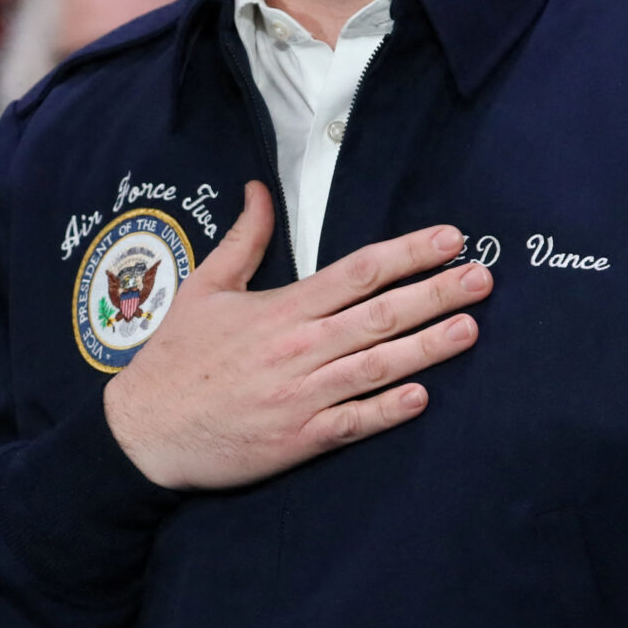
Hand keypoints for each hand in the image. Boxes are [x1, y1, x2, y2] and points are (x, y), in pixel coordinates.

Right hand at [102, 183, 489, 490]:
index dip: (408, 253)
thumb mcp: (204, 288)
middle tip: (484, 277)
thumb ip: (244, 239)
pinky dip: (388, 410)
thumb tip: (260, 189)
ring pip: (377, 366)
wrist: (143, 433)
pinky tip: (423, 397)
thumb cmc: (174, 361)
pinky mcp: (297, 439)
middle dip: (436, 293)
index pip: (357, 271)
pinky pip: (353, 422)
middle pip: (380, 314)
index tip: (449, 240)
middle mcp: (297, 348)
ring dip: (428, 347)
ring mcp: (300, 395)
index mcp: (280, 309)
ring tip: (470, 328)